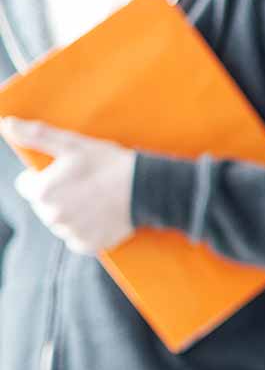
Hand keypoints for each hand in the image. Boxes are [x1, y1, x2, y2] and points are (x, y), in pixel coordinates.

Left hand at [3, 118, 137, 255]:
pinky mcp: (88, 244)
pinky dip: (84, 230)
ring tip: (93, 200)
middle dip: (57, 196)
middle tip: (84, 185)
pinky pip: (76, 238)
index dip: (43, 177)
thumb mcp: (73, 144)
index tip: (66, 173)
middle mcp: (52, 216)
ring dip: (71, 213)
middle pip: (43, 205)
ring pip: (59, 222)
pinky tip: (99, 216)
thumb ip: (36, 135)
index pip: (26, 186)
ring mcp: (70, 232)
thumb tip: (8, 124)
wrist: (147, 189)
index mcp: (43, 192)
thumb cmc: (109, 164)